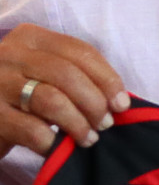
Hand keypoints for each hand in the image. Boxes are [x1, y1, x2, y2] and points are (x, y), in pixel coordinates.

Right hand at [0, 25, 129, 156]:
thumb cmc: (18, 95)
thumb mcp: (43, 74)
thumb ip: (75, 77)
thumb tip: (119, 101)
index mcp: (30, 37)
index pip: (80, 51)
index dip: (107, 79)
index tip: (122, 104)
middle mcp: (9, 54)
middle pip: (68, 75)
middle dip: (94, 103)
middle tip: (104, 124)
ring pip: (51, 100)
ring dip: (78, 123)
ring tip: (88, 138)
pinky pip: (31, 130)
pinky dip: (53, 141)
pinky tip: (58, 147)